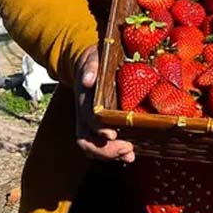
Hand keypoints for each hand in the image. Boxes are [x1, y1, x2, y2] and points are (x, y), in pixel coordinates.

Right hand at [74, 45, 135, 161]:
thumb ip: (91, 67)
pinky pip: (101, 145)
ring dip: (110, 155)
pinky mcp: (99, 127)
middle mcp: (83, 114)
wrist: (88, 62)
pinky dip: (114, 153)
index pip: (86, 118)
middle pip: (86, 140)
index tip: (111, 134)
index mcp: (83, 98)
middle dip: (105, 150)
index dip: (97, 128)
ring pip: (91, 146)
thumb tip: (88, 81)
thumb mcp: (93, 57)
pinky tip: (129, 154)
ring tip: (129, 155)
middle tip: (127, 149)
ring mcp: (89, 122)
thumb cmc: (95, 60)